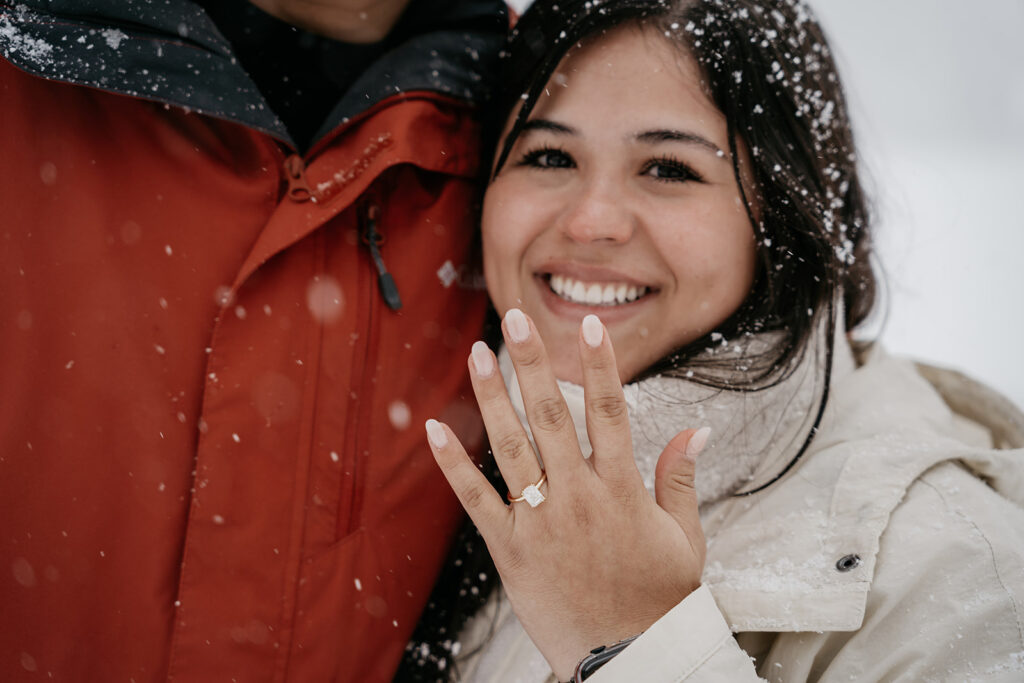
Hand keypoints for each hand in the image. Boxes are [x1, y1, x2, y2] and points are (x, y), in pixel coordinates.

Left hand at [425, 309, 707, 680]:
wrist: (628, 657)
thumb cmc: (658, 597)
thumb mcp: (685, 537)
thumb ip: (681, 478)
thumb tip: (697, 429)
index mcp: (623, 490)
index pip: (611, 413)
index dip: (600, 366)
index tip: (588, 327)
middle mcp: (579, 496)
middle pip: (553, 415)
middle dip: (533, 362)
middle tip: (516, 317)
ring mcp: (541, 521)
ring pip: (512, 446)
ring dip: (492, 397)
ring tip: (478, 353)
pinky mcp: (511, 548)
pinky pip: (476, 499)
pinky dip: (454, 464)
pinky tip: (435, 427)